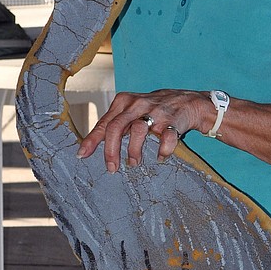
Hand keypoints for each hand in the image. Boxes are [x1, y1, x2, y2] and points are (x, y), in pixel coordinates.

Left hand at [77, 89, 212, 172]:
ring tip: (133, 163)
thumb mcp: (130, 111)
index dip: (92, 140)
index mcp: (124, 102)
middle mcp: (138, 104)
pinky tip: (160, 158)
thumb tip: (88, 146)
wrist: (188, 101)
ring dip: (133, 151)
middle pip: (117, 127)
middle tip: (111, 168)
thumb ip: (112, 124)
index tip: (82, 155)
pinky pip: (166, 138)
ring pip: (138, 130)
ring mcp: (156, 112)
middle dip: (111, 150)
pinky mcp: (173, 121)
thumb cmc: (152, 109)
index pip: (105, 123)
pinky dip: (162, 151)